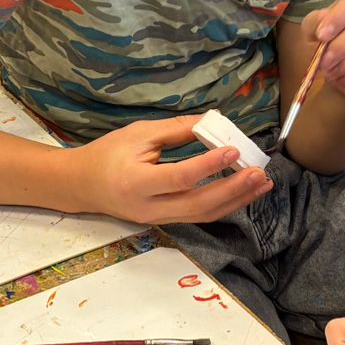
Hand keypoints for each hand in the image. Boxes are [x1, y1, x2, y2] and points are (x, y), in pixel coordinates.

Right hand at [74, 115, 271, 223]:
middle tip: (258, 173)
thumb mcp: (138, 134)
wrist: (83, 185)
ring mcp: (158, 219)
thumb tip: (213, 122)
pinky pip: (199, 216)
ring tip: (261, 184)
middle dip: (233, 190)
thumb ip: (176, 130)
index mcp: (137, 183)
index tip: (234, 149)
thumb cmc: (108, 154)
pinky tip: (243, 192)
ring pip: (203, 215)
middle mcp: (149, 208)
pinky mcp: (166, 221)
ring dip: (235, 200)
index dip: (209, 164)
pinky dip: (224, 204)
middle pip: (198, 205)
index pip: (180, 177)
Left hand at [305, 0, 344, 99]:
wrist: (343, 73)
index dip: (339, 16)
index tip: (322, 36)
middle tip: (323, 61)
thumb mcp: (314, 31)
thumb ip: (315, 23)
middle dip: (343, 44)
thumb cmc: (329, 43)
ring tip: (330, 72)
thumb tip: (323, 18)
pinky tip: (341, 79)